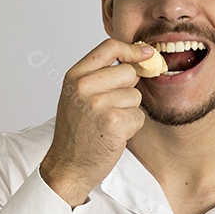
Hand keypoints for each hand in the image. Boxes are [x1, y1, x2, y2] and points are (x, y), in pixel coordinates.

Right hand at [39, 39, 153, 206]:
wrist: (68, 166)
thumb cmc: (76, 132)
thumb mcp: (77, 95)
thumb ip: (99, 75)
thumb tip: (138, 58)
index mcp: (75, 75)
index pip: (109, 47)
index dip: (132, 49)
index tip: (146, 54)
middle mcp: (84, 86)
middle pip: (129, 72)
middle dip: (128, 90)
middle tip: (111, 108)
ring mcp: (99, 104)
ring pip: (135, 95)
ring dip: (129, 111)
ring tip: (109, 123)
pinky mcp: (114, 122)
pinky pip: (139, 115)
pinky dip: (132, 127)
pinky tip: (114, 134)